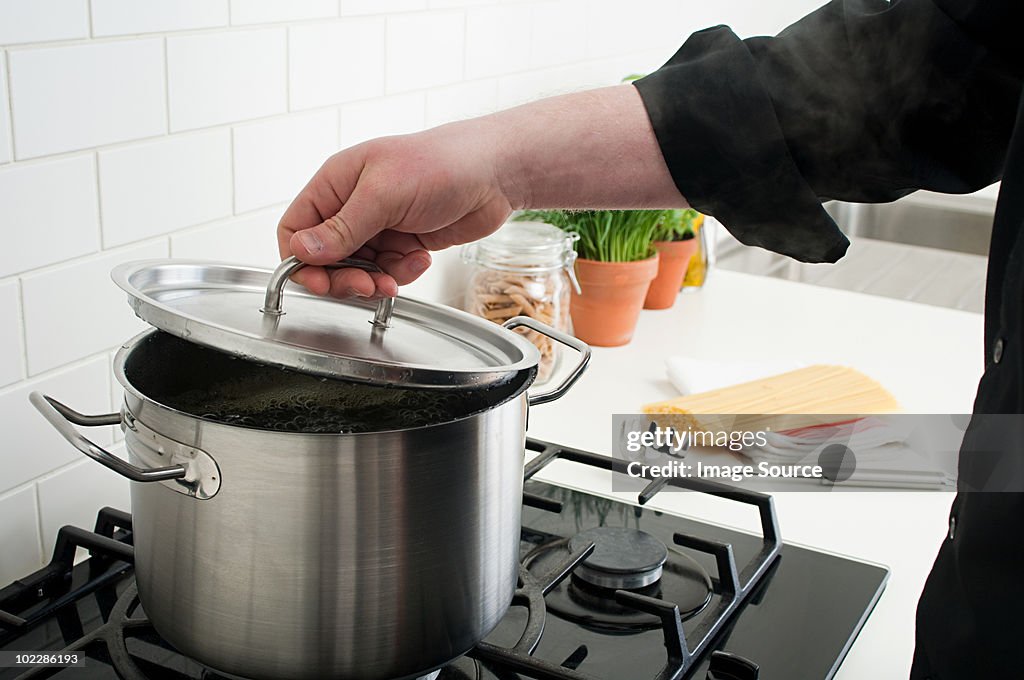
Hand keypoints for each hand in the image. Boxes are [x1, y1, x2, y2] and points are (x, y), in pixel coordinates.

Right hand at [278, 119, 517, 298]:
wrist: (495, 173)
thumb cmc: (442, 164)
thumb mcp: (384, 195)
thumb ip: (342, 227)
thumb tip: (302, 250)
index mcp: (337, 184)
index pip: (296, 229)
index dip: (301, 260)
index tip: (319, 282)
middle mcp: (353, 205)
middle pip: (325, 258)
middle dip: (343, 278)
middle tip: (365, 286)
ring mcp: (379, 225)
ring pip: (358, 269)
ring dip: (376, 279)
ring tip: (397, 276)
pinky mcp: (403, 241)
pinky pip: (388, 271)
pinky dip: (401, 272)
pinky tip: (420, 258)